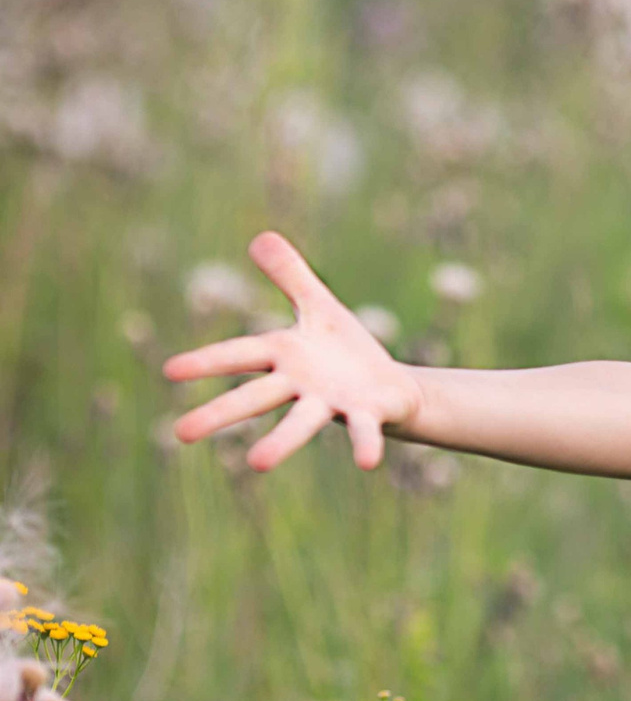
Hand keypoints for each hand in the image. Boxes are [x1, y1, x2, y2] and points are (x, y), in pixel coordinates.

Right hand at [162, 231, 422, 471]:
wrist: (390, 388)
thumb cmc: (345, 351)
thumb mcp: (319, 306)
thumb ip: (291, 276)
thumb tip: (261, 235)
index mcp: (284, 354)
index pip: (239, 354)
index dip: (207, 361)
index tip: (169, 371)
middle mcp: (300, 385)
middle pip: (255, 398)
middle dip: (219, 414)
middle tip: (179, 434)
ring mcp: (331, 403)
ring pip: (302, 423)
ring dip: (282, 442)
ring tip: (257, 464)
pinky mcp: (366, 415)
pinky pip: (363, 431)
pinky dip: (365, 445)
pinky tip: (367, 463)